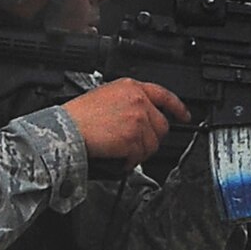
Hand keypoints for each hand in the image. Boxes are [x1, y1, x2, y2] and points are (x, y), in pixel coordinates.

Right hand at [63, 77, 190, 166]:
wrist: (66, 128)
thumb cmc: (78, 116)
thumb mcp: (106, 95)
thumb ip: (128, 102)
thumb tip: (141, 118)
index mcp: (131, 87)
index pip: (164, 95)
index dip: (177, 108)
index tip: (184, 116)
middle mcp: (138, 101)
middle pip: (161, 125)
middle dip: (151, 138)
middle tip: (136, 145)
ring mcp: (138, 119)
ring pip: (152, 144)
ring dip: (139, 152)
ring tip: (122, 152)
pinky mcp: (133, 138)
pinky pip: (140, 156)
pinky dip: (130, 162)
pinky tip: (118, 158)